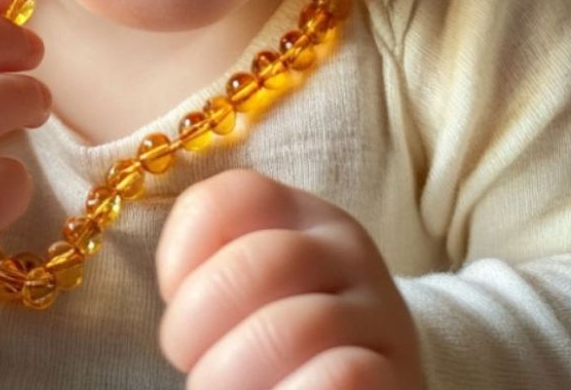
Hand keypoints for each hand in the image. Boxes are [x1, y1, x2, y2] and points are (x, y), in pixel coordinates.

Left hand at [157, 170, 423, 389]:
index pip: (229, 198)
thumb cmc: (284, 335)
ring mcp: (377, 312)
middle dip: (195, 326)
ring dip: (232, 376)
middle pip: (254, 265)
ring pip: (289, 329)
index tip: (172, 297)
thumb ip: (217, 273)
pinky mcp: (398, 373)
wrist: (379, 373)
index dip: (181, 251)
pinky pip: (341, 379)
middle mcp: (343, 250)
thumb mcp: (254, 285)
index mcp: (297, 213)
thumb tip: (175, 317)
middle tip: (190, 365)